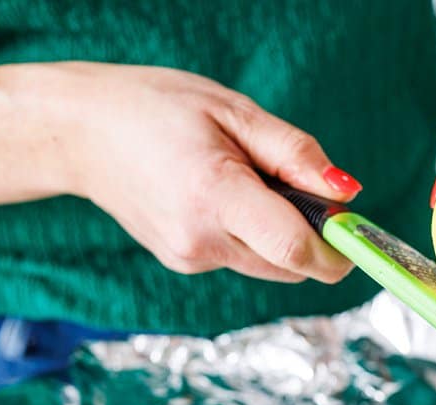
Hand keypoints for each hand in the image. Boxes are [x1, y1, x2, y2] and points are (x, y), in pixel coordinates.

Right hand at [69, 64, 360, 283]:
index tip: (355, 233)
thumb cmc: (156, 108)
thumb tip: (349, 194)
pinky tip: (218, 193)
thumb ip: (295, 156)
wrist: (80, 133)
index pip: (295, 250)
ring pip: (268, 264)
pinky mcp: (184, 263)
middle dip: (313, 238)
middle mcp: (201, 240)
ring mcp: (189, 259)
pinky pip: (241, 257)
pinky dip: (250, 233)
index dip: (337, 249)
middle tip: (300, 188)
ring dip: (280, 235)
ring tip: (244, 180)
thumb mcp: (233, 111)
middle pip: (290, 265)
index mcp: (215, 196)